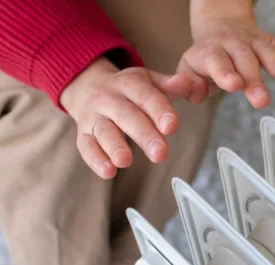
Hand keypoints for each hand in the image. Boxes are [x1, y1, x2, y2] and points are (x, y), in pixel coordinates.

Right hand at [60, 58, 198, 178]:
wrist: (87, 85)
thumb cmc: (130, 90)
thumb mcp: (149, 81)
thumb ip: (170, 86)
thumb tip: (191, 84)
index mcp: (129, 83)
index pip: (145, 96)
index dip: (159, 110)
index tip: (172, 126)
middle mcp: (108, 98)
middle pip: (126, 116)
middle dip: (143, 135)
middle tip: (160, 154)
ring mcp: (93, 116)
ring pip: (104, 131)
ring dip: (114, 146)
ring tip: (126, 161)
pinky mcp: (83, 134)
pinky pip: (86, 146)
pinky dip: (95, 160)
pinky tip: (108, 172)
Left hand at [179, 12, 274, 108]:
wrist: (220, 24)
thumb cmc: (206, 57)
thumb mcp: (190, 68)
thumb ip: (190, 84)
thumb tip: (195, 95)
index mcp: (211, 52)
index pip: (217, 62)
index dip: (225, 73)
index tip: (234, 85)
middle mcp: (232, 44)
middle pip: (244, 61)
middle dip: (254, 80)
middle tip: (262, 100)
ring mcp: (251, 41)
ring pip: (264, 50)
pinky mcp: (267, 41)